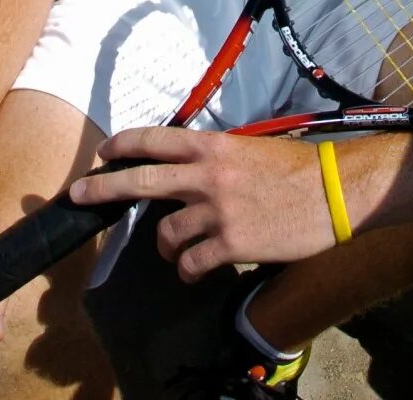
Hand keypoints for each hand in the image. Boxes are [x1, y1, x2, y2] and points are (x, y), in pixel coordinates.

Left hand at [70, 128, 335, 279]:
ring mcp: (217, 212)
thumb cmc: (296, 168)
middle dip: (102, 187)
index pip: (154, 140)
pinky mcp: (231, 245)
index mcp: (213, 146)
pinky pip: (192, 264)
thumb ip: (216, 157)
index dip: (123, 145)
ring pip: (165, 235)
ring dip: (167, 247)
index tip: (103, 152)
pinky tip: (198, 271)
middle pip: (140, 180)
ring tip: (180, 251)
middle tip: (79, 193)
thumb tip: (190, 167)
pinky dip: (190, 271)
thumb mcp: (249, 149)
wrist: (333, 192)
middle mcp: (207, 175)